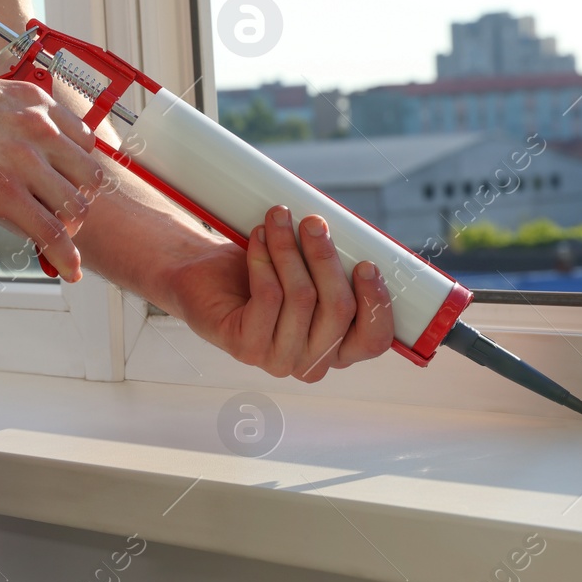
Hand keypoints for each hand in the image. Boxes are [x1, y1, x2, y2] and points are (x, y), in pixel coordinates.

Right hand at [0, 74, 105, 279]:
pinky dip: (65, 256)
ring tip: (56, 240)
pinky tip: (68, 270)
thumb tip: (17, 146)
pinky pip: (50, 231)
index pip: (85, 141)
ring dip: (70, 229)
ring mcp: (24, 159)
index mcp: (34, 102)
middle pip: (89, 175)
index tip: (69, 185)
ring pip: (75, 206)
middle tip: (62, 215)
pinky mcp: (4, 191)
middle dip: (79, 199)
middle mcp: (39, 126)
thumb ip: (12, 120)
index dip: (78, 169)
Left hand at [165, 206, 394, 381]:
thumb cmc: (263, 274)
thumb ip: (336, 268)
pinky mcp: (247, 348)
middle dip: (326, 258)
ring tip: (278, 219)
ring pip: (301, 297)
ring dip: (289, 249)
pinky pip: (268, 296)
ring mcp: (279, 360)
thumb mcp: (310, 271)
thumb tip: (356, 239)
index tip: (367, 264)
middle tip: (313, 223)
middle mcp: (312, 362)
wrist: (205, 279)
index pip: (373, 341)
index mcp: (338, 349)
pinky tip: (258, 237)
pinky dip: (264, 259)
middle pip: (338, 309)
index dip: (377, 304)